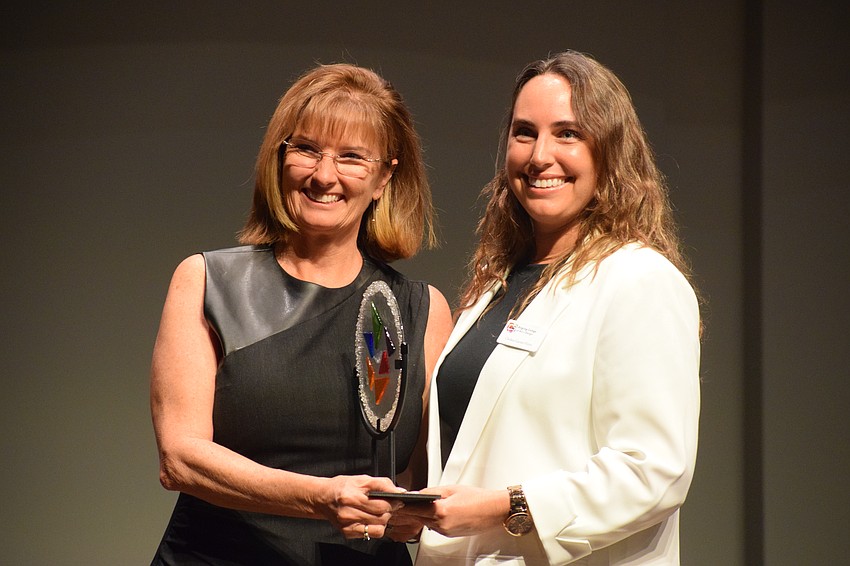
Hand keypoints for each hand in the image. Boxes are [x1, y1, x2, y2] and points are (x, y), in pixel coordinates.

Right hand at [319, 475, 402, 538]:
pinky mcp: (348, 533)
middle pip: (381, 516)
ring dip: (384, 520)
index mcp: (352, 496)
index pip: (381, 503)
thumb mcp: (361, 479)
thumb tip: (399, 491)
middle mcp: (349, 512)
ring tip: (380, 512)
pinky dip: (376, 527)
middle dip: (390, 510)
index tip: (397, 500)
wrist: (323, 498)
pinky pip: (371, 534)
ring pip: (379, 527)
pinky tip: (372, 519)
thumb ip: (382, 484)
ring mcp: (348, 525)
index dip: (393, 502)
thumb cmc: (341, 487)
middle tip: (389, 505)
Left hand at [394, 485, 508, 537]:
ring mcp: (445, 531)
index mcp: (441, 511)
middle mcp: (442, 524)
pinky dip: (431, 519)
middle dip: (409, 510)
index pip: (414, 508)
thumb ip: (431, 492)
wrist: (493, 511)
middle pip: (417, 517)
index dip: (403, 505)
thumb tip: (417, 494)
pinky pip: (434, 526)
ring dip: (420, 515)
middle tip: (400, 503)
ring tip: (418, 505)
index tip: (395, 501)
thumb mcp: (451, 489)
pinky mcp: (449, 534)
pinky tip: (433, 512)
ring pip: (425, 522)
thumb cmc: (477, 498)